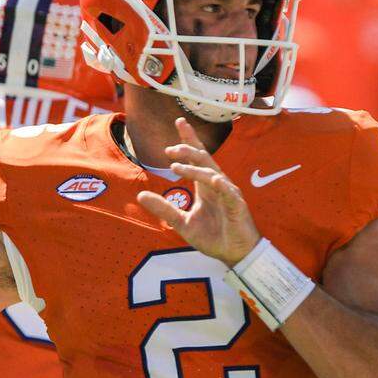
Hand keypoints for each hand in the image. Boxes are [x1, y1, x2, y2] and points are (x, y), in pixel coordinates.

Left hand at [136, 118, 260, 265]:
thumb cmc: (213, 237)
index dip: (189, 140)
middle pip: (204, 159)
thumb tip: (140, 195)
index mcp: (205, 187)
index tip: (179, 122)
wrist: (234, 255)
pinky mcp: (237, 206)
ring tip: (176, 165)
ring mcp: (228, 194)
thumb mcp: (182, 223)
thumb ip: (164, 208)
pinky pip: (228, 191)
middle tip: (169, 149)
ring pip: (212, 173)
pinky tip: (211, 178)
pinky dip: (220, 184)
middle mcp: (217, 185)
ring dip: (195, 168)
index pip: (196, 158)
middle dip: (188, 150)